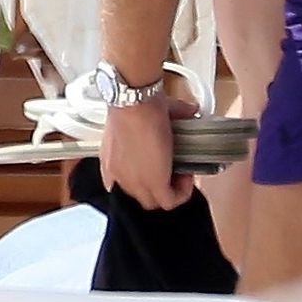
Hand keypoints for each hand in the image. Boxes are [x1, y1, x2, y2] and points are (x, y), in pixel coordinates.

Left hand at [99, 92, 198, 208]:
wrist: (135, 101)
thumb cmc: (135, 100)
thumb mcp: (150, 113)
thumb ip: (173, 114)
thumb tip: (190, 110)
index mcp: (111, 162)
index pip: (126, 184)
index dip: (146, 178)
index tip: (161, 168)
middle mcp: (118, 176)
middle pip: (140, 196)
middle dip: (160, 185)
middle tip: (175, 171)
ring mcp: (134, 183)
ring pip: (154, 201)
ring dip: (172, 190)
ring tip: (182, 174)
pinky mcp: (153, 184)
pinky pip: (170, 201)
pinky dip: (182, 192)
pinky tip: (188, 178)